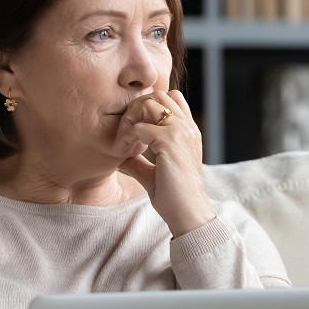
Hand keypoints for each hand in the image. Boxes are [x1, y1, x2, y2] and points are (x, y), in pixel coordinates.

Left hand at [117, 89, 215, 237]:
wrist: (187, 213)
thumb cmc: (173, 197)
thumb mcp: (154, 173)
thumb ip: (139, 160)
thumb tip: (120, 154)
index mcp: (187, 131)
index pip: (170, 98)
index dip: (148, 106)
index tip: (133, 129)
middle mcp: (187, 127)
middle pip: (158, 95)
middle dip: (135, 108)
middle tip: (124, 132)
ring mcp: (180, 132)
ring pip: (149, 104)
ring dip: (130, 118)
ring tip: (123, 140)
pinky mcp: (171, 142)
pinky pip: (140, 127)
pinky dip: (127, 136)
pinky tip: (122, 151)